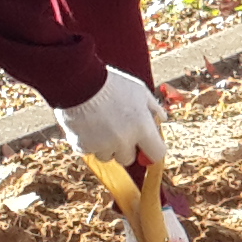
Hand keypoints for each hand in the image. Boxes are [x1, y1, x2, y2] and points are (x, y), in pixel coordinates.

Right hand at [56, 69, 171, 172]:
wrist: (79, 82)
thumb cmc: (111, 83)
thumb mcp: (139, 90)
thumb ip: (153, 107)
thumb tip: (162, 119)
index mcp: (142, 128)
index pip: (157, 154)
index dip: (152, 150)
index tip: (146, 145)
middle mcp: (124, 141)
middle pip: (128, 159)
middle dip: (125, 148)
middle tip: (117, 130)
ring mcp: (102, 146)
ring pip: (107, 156)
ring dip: (105, 146)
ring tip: (99, 124)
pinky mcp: (83, 147)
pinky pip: (88, 151)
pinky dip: (88, 142)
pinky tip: (86, 125)